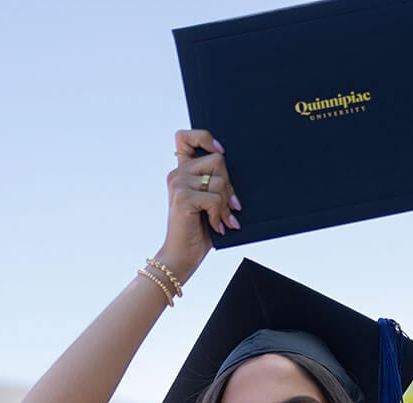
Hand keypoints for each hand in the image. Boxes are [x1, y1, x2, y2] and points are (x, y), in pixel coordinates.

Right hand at [161, 129, 240, 279]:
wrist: (183, 255)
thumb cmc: (199, 229)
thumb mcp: (209, 200)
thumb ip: (215, 180)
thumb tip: (235, 166)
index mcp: (182, 170)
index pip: (184, 136)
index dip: (205, 137)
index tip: (220, 151)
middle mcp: (177, 173)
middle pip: (218, 160)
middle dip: (229, 186)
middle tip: (230, 208)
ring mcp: (178, 184)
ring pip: (220, 181)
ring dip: (226, 205)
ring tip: (223, 220)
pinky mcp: (182, 197)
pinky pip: (215, 198)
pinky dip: (220, 215)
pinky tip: (216, 226)